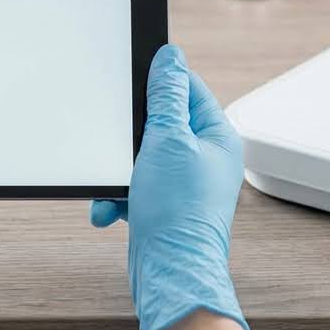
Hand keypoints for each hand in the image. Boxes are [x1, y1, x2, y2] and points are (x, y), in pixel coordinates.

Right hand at [91, 45, 248, 329]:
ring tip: (117, 184)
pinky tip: (111, 207)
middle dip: (131, 135)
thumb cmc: (179, 215)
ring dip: (120, 169)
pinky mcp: (162, 202)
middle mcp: (204, 158)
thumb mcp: (168, 140)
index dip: (161, 80)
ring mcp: (183, 181)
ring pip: (140, 154)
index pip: (189, 88)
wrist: (168, 272)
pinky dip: (118, 193)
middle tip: (124, 141)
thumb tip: (170, 57)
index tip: (134, 73)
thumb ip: (167, 96)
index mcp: (217, 137)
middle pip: (160, 121)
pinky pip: (133, 183)